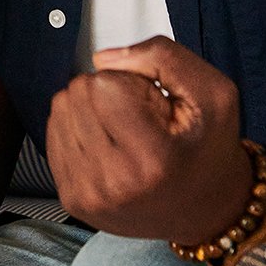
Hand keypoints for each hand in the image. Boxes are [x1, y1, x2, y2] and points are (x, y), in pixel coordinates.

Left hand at [45, 35, 253, 243]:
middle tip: (141, 119)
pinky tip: (108, 146)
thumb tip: (102, 59)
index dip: (131, 82)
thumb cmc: (208, 148)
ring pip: (61, 110)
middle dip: (108, 93)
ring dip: (90, 110)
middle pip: (78, 94)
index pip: (103, 84)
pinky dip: (79, 130)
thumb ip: (162, 57)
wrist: (204, 209)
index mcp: (153, 159)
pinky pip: (53, 134)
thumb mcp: (212, 91)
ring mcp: (89, 195)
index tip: (155, 105)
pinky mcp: (72, 199)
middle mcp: (116, 182)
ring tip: (125, 133)